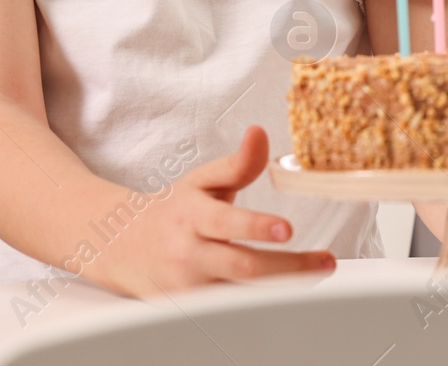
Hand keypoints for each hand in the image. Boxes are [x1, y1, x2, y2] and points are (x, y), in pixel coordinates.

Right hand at [90, 126, 335, 296]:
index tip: (286, 229)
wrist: (122, 247)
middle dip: (288, 268)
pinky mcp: (188, 311)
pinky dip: (260, 309)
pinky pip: (231, 314)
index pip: (226, 224)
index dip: (255, 227)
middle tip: (324, 262)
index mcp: (193, 217)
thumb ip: (238, 163)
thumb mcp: (202, 180)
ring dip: (283, 292)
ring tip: (317, 276)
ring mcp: (189, 288)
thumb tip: (260, 133)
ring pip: (241, 297)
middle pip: (242, 268)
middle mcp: (190, 255)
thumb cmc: (174, 210)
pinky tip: (289, 298)